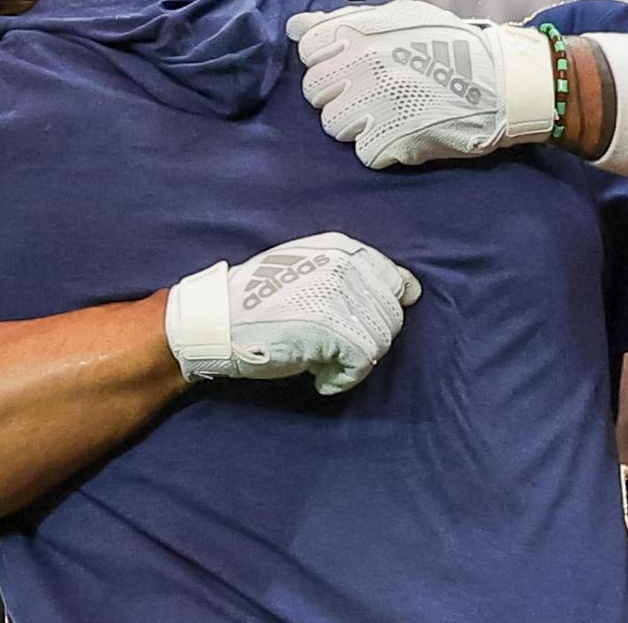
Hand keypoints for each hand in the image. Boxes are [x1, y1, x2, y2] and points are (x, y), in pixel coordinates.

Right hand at [163, 232, 422, 394]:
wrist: (216, 320)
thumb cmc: (258, 301)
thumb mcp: (308, 269)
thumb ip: (352, 275)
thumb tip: (410, 290)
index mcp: (341, 248)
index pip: (395, 280)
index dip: (383, 310)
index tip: (360, 326)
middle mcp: (345, 266)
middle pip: (391, 315)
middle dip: (369, 339)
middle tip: (335, 350)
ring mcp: (338, 295)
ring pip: (380, 340)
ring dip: (355, 360)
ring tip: (324, 362)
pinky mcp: (330, 328)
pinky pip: (362, 363)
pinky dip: (343, 379)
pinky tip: (319, 378)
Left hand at [286, 0, 556, 168]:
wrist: (503, 82)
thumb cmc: (449, 46)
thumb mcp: (400, 18)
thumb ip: (344, 21)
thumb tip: (294, 27)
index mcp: (366, 32)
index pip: (310, 50)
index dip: (329, 61)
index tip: (353, 65)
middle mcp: (368, 65)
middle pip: (316, 91)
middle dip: (339, 94)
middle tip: (373, 93)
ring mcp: (381, 104)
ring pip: (334, 125)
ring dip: (357, 123)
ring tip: (388, 114)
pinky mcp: (396, 140)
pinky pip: (363, 152)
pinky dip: (381, 148)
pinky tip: (403, 133)